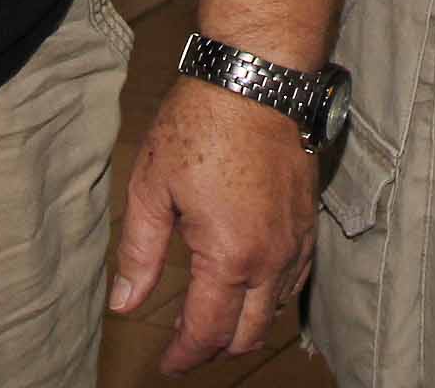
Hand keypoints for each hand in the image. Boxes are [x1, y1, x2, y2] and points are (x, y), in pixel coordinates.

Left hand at [107, 80, 317, 373]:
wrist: (257, 76)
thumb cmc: (201, 123)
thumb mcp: (151, 188)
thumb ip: (139, 254)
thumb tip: (125, 303)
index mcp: (229, 257)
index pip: (208, 331)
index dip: (184, 356)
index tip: (167, 364)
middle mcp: (271, 257)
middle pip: (249, 332)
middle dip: (216, 349)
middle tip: (186, 347)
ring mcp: (296, 239)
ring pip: (277, 308)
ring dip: (247, 324)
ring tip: (214, 318)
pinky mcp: (309, 219)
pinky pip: (297, 277)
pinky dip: (273, 295)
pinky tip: (252, 285)